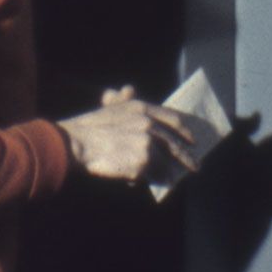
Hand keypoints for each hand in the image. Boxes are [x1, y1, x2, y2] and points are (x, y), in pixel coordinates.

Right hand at [56, 86, 198, 183]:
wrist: (76, 143)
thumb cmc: (89, 128)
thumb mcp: (108, 106)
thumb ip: (122, 98)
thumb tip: (129, 88)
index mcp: (142, 109)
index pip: (172, 119)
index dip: (184, 131)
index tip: (192, 141)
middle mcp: (149, 124)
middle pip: (174, 144)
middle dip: (186, 157)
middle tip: (195, 166)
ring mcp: (147, 144)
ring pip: (164, 163)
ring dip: (167, 173)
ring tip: (171, 180)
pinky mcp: (143, 162)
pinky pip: (151, 175)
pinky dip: (148, 180)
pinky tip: (142, 182)